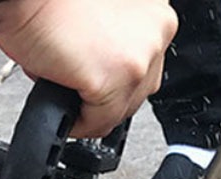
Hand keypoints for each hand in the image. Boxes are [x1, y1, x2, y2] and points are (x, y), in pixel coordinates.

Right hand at [0, 0, 176, 136]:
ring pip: (122, 108)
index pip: (146, 63)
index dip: (118, 78)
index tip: (100, 82)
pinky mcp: (115, 79)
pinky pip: (99, 122)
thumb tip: (104, 72)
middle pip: (139, 89)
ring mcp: (139, 58)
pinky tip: (64, 111)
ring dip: (94, 108)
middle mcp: (156, 32)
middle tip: (81, 90)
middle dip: (108, 95)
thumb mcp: (100, 13)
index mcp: (154, 13)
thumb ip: (113, 42)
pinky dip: (79, 124)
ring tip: (70, 95)